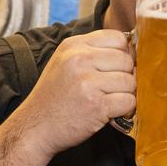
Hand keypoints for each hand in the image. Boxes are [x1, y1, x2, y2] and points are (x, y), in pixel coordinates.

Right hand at [10, 29, 134, 159]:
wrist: (35, 127)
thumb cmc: (53, 97)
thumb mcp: (65, 63)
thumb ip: (92, 53)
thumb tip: (131, 53)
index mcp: (73, 46)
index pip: (118, 38)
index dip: (122, 54)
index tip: (115, 68)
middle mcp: (80, 59)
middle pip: (126, 60)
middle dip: (125, 76)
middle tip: (111, 89)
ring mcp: (88, 82)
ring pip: (130, 82)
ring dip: (125, 94)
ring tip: (108, 101)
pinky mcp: (97, 105)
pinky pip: (129, 102)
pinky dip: (124, 110)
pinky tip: (109, 112)